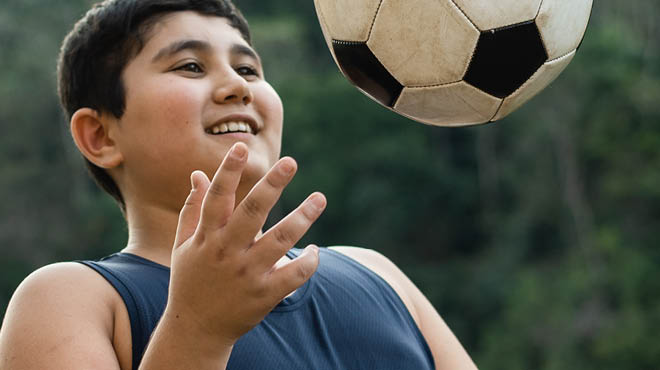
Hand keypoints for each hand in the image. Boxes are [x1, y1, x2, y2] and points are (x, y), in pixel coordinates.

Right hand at [165, 142, 325, 345]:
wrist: (196, 329)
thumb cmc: (190, 280)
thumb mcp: (184, 245)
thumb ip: (192, 208)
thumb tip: (197, 173)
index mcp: (206, 238)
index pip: (216, 198)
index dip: (227, 171)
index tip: (241, 147)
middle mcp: (226, 253)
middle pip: (252, 212)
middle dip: (272, 185)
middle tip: (291, 162)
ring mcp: (246, 274)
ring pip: (279, 240)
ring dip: (302, 218)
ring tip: (319, 198)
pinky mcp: (264, 295)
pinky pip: (293, 275)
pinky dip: (307, 261)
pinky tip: (313, 249)